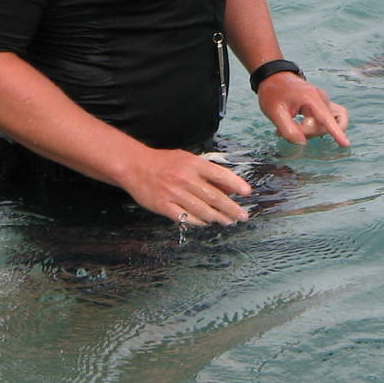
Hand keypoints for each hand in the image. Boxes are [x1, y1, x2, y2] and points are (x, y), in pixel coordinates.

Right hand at [118, 147, 254, 224]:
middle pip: (214, 196)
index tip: (247, 192)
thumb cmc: (165, 162)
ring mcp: (174, 193)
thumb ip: (208, 173)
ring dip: (218, 217)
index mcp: (194, 164)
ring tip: (228, 221)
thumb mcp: (189, 160)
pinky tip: (206, 223)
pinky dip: (199, 221)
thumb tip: (229, 186)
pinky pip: (186, 217)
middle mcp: (185, 178)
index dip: (235, 184)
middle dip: (231, 208)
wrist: (136, 166)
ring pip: (202, 210)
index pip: (220, 174)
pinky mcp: (164, 206)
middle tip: (242, 215)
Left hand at [258, 71, 350, 147]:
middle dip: (307, 132)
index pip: (326, 118)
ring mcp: (324, 101)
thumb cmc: (273, 93)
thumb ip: (288, 130)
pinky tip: (299, 126)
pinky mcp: (322, 105)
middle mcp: (322, 99)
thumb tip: (302, 143)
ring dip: (311, 130)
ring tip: (294, 127)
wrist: (274, 77)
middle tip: (284, 130)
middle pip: (325, 125)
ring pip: (326, 124)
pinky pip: (326, 120)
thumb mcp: (275, 112)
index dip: (336, 133)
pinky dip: (314, 127)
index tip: (346, 144)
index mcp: (311, 98)